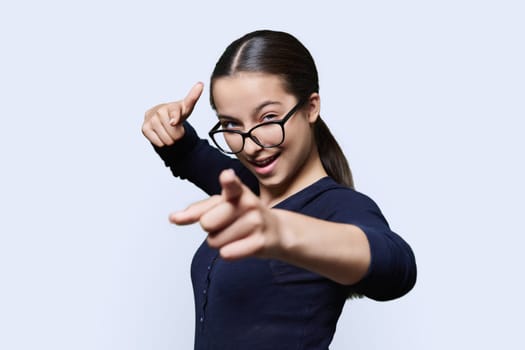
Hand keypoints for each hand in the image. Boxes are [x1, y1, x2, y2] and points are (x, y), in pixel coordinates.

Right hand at [142, 82, 203, 146]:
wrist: (162, 116)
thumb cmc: (177, 112)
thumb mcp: (187, 106)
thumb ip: (193, 97)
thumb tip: (201, 83)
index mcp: (171, 106)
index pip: (174, 113)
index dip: (174, 118)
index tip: (173, 122)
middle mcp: (159, 111)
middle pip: (174, 134)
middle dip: (177, 135)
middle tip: (175, 127)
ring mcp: (150, 119)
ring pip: (167, 140)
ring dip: (170, 139)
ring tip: (168, 130)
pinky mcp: (144, 128)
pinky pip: (158, 143)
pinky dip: (162, 142)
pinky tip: (161, 133)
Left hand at [169, 169, 283, 259]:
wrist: (277, 231)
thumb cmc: (243, 216)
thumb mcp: (222, 206)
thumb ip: (197, 210)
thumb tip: (172, 218)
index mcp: (237, 191)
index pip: (231, 185)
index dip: (228, 181)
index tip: (226, 177)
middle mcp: (248, 203)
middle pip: (206, 223)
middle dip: (211, 228)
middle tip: (228, 224)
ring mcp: (256, 223)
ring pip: (214, 241)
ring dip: (221, 242)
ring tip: (238, 234)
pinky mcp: (260, 242)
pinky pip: (227, 253)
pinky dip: (229, 252)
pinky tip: (243, 244)